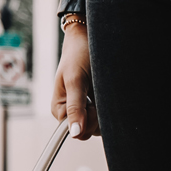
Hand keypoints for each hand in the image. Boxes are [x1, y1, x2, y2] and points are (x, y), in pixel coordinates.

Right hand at [51, 20, 98, 139]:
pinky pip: (106, 115)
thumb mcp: (75, 80)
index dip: (87, 121)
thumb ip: (75, 107)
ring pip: (100, 124)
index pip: (76, 131)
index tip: (91, 105)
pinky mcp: (96, 104)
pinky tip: (105, 90)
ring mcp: (84, 109)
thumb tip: (74, 133)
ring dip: (105, 109)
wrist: (89, 38)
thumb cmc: (78, 55)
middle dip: (97, 115)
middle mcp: (71, 111)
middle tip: (97, 93)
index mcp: (60, 108)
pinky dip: (110, 105)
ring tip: (100, 89)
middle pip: (89, 130)